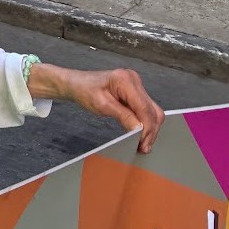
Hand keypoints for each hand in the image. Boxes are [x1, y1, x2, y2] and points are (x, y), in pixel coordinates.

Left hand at [31, 62, 164, 153]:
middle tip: (143, 148)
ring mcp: (136, 85)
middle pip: (152, 110)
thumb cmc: (84, 91)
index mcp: (126, 80)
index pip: (145, 109)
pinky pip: (146, 109)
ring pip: (152, 111)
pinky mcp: (135, 91)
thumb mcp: (102, 106)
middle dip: (150, 131)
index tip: (143, 145)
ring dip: (149, 128)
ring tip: (142, 143)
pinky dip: (145, 122)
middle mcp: (134, 80)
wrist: (76, 83)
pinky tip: (140, 133)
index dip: (147, 129)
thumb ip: (123, 117)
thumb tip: (140, 131)